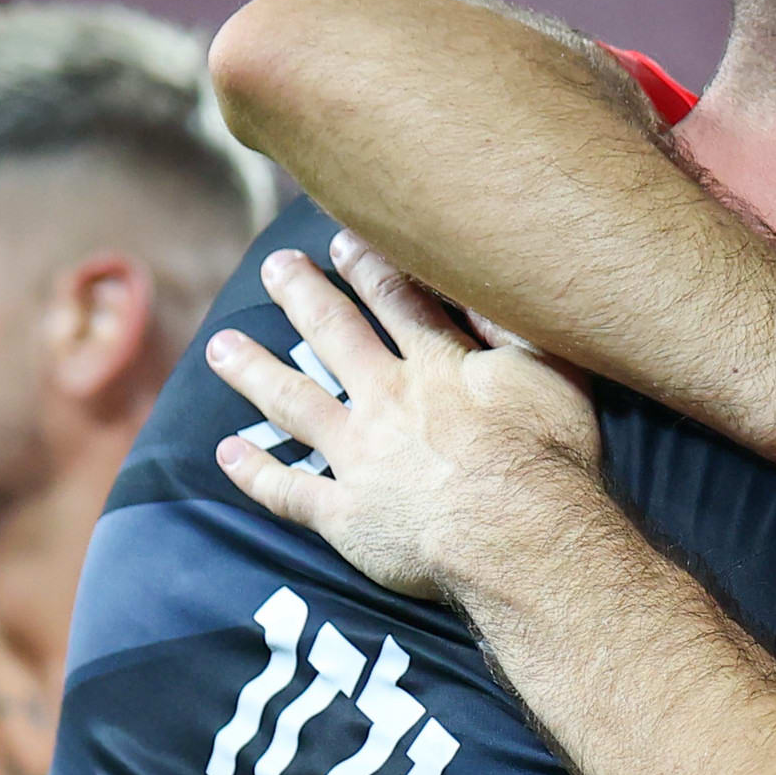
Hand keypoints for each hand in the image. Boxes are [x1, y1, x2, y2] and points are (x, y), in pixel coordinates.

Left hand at [210, 238, 599, 602]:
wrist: (522, 534)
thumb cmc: (550, 455)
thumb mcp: (554, 372)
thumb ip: (516, 326)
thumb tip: (485, 282)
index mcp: (437, 366)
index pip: (396, 301)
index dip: (367, 265)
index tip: (342, 240)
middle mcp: (387, 401)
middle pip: (333, 336)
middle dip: (300, 296)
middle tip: (274, 268)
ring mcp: (360, 458)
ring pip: (294, 403)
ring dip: (254, 371)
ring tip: (221, 348)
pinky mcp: (347, 515)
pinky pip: (289, 490)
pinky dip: (256, 471)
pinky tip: (228, 453)